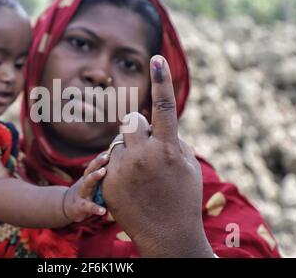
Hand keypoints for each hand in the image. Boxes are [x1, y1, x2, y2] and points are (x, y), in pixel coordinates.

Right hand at [63, 152, 108, 221]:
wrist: (67, 206)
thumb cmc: (86, 192)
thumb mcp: (92, 182)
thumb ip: (102, 175)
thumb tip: (119, 164)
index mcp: (88, 177)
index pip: (94, 164)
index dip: (101, 157)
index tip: (111, 150)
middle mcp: (85, 182)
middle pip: (90, 169)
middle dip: (98, 162)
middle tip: (107, 156)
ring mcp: (82, 193)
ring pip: (87, 182)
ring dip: (94, 176)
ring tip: (103, 171)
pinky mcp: (80, 206)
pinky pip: (89, 206)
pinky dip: (96, 208)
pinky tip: (104, 211)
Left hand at [101, 55, 213, 256]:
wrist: (167, 236)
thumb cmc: (183, 198)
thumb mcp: (188, 166)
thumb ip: (172, 140)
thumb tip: (155, 123)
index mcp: (168, 149)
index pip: (164, 107)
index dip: (161, 81)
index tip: (156, 59)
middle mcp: (142, 156)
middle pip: (130, 121)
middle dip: (137, 129)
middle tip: (146, 147)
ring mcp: (121, 170)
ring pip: (118, 142)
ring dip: (128, 151)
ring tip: (140, 176)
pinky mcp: (107, 182)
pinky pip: (110, 161)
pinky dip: (119, 168)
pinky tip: (130, 187)